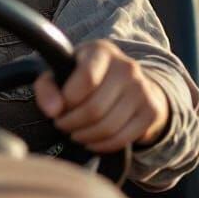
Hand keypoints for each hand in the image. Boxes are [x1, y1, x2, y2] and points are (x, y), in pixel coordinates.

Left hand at [33, 40, 168, 152]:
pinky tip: (91, 140)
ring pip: (108, 127)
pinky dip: (101, 145)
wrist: (125, 81)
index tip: (58, 107)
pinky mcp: (151, 111)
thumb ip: (47, 87)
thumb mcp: (61, 72)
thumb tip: (53, 111)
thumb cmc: (84, 76)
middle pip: (94, 109)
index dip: (68, 100)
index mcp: (101, 52)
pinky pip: (122, 138)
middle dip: (71, 123)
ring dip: (84, 136)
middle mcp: (126, 67)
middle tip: (62, 124)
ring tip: (74, 132)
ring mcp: (142, 89)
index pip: (86, 78)